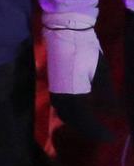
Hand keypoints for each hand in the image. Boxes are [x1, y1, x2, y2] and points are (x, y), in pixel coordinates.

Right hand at [43, 12, 113, 141]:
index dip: (98, 131)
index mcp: (74, 93)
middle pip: (72, 120)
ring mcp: (54, 87)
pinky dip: (69, 113)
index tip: (111, 136)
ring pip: (63, 113)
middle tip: (103, 133)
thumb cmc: (85, 49)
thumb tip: (113, 114)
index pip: (85, 120)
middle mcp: (61, 94)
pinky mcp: (52, 81)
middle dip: (87, 130)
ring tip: (91, 125)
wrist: (65, 29)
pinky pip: (59, 105)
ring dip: (76, 122)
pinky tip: (78, 111)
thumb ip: (107, 95)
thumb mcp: (101, 72)